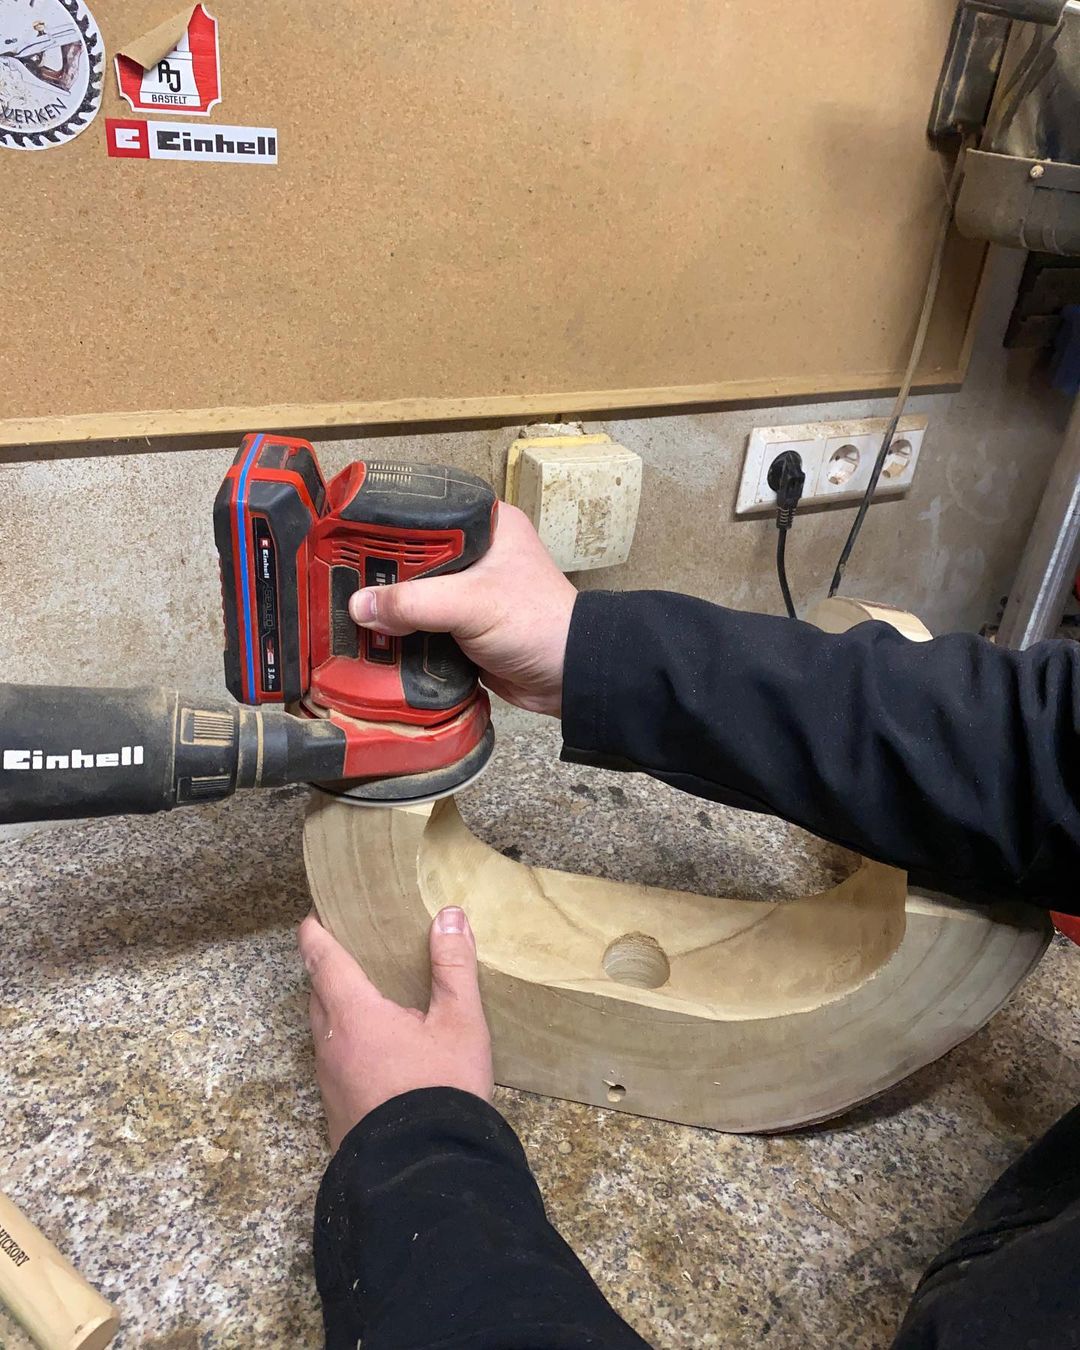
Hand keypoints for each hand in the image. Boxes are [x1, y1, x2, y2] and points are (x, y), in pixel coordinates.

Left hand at [298, 907, 492, 1149]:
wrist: (425, 1175)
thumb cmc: (441, 1089)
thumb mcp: (461, 1023)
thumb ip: (453, 966)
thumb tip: (448, 914)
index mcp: (353, 1014)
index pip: (322, 960)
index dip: (315, 933)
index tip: (313, 915)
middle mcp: (330, 1043)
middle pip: (317, 993)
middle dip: (327, 968)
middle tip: (351, 949)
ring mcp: (328, 1080)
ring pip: (324, 1029)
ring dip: (337, 1007)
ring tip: (366, 996)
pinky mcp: (335, 1109)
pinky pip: (333, 1059)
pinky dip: (345, 1040)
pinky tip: (375, 1048)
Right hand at [348, 504, 575, 716]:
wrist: (567, 678)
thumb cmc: (536, 624)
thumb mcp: (472, 604)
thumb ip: (414, 603)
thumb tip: (359, 606)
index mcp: (485, 525)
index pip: (421, 514)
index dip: (384, 528)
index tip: (344, 540)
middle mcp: (475, 552)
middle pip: (411, 556)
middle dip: (379, 573)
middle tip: (337, 580)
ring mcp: (468, 590)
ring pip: (414, 592)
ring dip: (388, 606)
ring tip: (347, 609)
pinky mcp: (463, 625)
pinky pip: (421, 623)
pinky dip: (401, 631)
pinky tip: (372, 635)